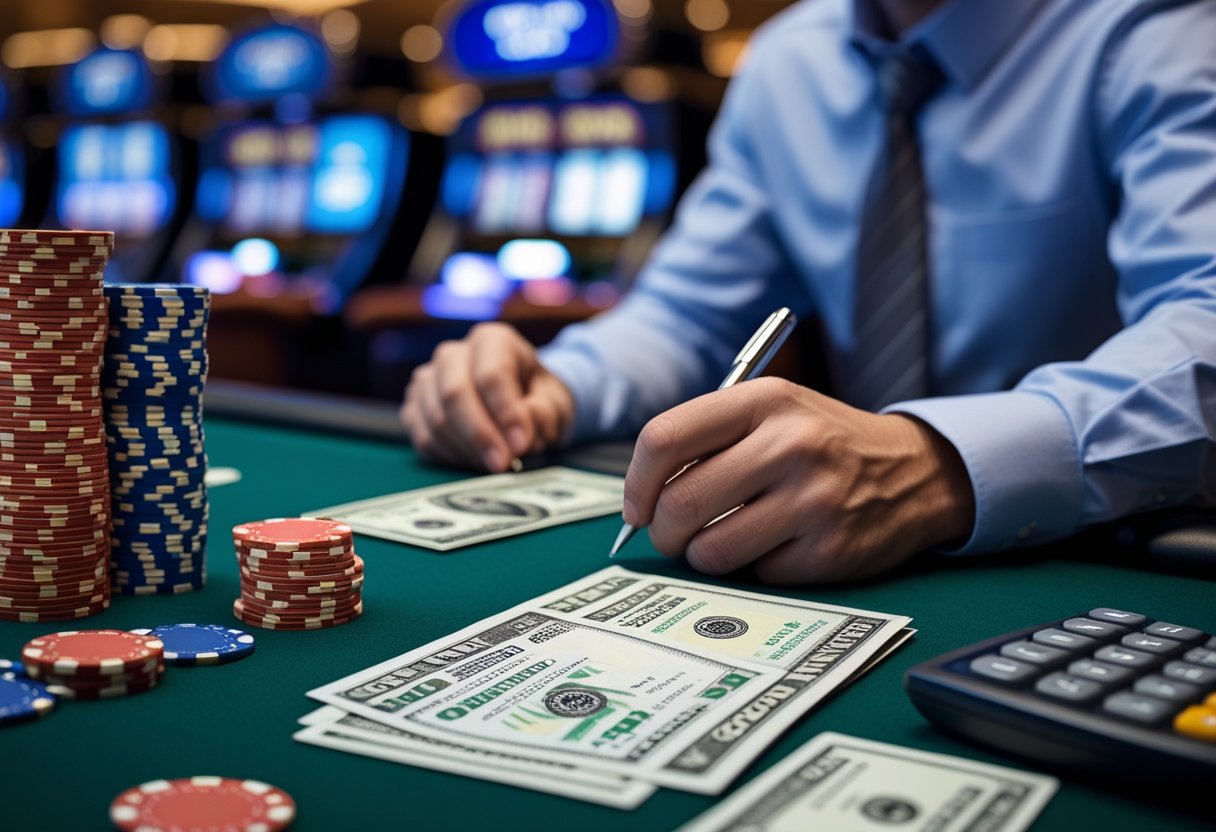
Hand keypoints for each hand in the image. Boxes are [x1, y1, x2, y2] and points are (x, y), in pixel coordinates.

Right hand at [400, 323, 575, 471]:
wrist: (517, 402)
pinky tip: (474, 462)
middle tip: (502, 464)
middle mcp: (452, 354)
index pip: (491, 374)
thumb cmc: (536, 398)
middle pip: (454, 393)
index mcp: (491, 340)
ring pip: (436, 419)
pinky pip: (424, 438)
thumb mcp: (555, 402)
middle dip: (479, 434)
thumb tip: (522, 433)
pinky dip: (450, 457)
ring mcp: (427, 379)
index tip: (521, 444)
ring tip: (495, 465)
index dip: (505, 412)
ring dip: (466, 450)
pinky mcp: (414, 408)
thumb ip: (544, 413)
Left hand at [622, 377, 974, 583]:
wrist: (914, 471)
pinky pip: (756, 574)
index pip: (664, 438)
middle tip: (672, 535)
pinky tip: (778, 545)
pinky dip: (754, 568)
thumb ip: (706, 439)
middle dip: (662, 531)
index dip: (635, 482)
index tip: (636, 507)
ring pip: (711, 550)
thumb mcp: (771, 412)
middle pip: (680, 503)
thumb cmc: (821, 442)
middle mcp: (790, 445)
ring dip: (702, 555)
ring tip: (722, 540)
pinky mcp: (831, 551)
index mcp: (764, 401)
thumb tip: (639, 499)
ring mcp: (814, 500)